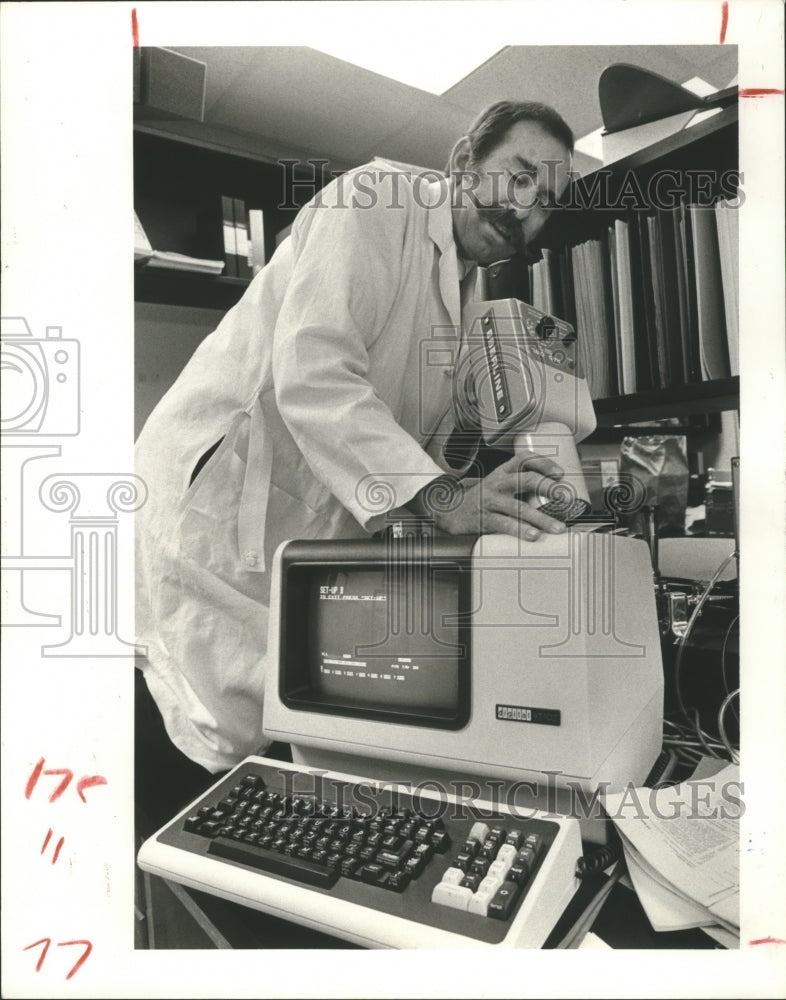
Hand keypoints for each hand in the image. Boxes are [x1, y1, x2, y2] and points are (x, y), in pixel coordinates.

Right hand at [410, 452, 567, 539]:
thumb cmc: (481, 500)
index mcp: (502, 472)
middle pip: (526, 480)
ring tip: (557, 527)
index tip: (560, 473)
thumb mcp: (497, 485)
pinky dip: (521, 530)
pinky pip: (505, 524)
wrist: (448, 512)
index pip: (524, 459)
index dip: (543, 463)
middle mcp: (497, 484)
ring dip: (541, 518)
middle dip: (549, 488)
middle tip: (566, 498)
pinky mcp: (484, 519)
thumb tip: (554, 496)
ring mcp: (491, 502)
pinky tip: (533, 536)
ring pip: (519, 507)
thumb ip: (519, 486)